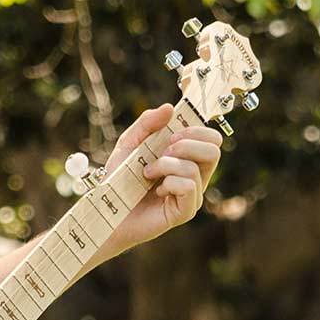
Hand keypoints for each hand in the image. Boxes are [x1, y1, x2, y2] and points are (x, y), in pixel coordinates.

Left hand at [99, 103, 221, 259]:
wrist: (105, 210)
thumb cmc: (118, 180)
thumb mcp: (128, 145)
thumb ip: (146, 124)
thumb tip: (169, 108)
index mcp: (186, 158)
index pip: (212, 138)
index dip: (196, 130)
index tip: (172, 134)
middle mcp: (194, 176)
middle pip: (214, 150)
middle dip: (187, 144)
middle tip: (163, 151)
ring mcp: (192, 195)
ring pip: (195, 168)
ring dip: (166, 165)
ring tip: (147, 174)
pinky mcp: (185, 211)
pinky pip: (188, 187)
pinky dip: (169, 183)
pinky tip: (155, 191)